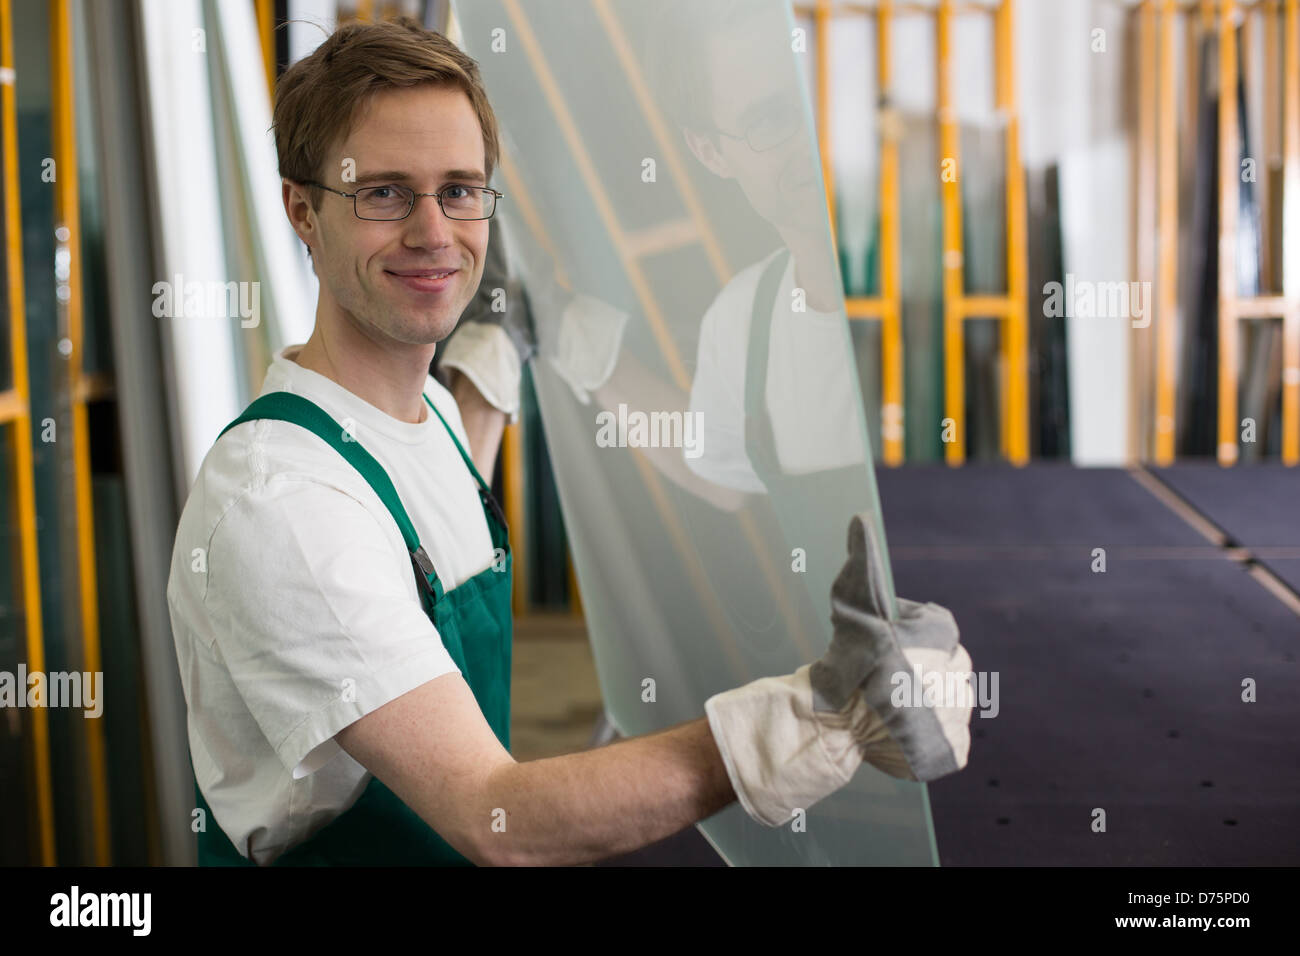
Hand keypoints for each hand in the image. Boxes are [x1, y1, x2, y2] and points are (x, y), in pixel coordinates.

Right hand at [704, 512, 973, 826]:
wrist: (845, 725)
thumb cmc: (851, 661)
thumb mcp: (854, 604)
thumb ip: (862, 562)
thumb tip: (859, 517)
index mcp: (941, 632)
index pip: (924, 627)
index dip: (895, 635)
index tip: (874, 647)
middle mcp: (959, 669)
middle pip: (934, 664)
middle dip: (908, 670)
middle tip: (876, 681)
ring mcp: (958, 712)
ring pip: (938, 701)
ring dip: (916, 703)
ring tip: (884, 708)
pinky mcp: (953, 748)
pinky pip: (940, 738)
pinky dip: (919, 738)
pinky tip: (896, 732)